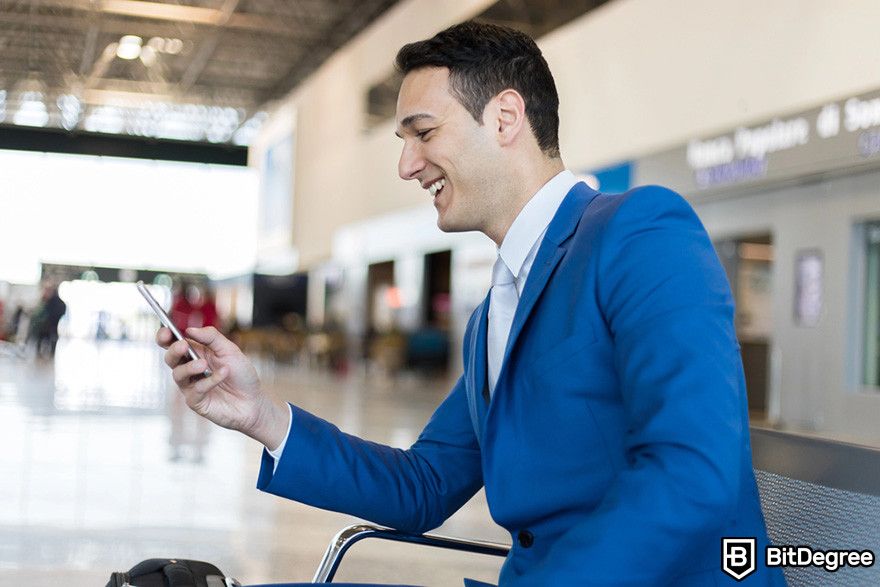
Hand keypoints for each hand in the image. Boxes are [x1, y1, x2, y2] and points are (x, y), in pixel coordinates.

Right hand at [157, 326, 288, 448]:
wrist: (253, 401)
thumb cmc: (241, 375)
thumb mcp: (230, 350)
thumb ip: (212, 338)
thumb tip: (189, 330)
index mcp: (196, 353)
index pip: (173, 343)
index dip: (165, 336)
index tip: (166, 330)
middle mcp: (190, 369)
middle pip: (170, 358)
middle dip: (174, 350)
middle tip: (183, 345)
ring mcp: (191, 386)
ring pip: (178, 374)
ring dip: (190, 367)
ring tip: (204, 364)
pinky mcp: (196, 401)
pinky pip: (195, 390)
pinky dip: (210, 381)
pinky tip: (223, 374)